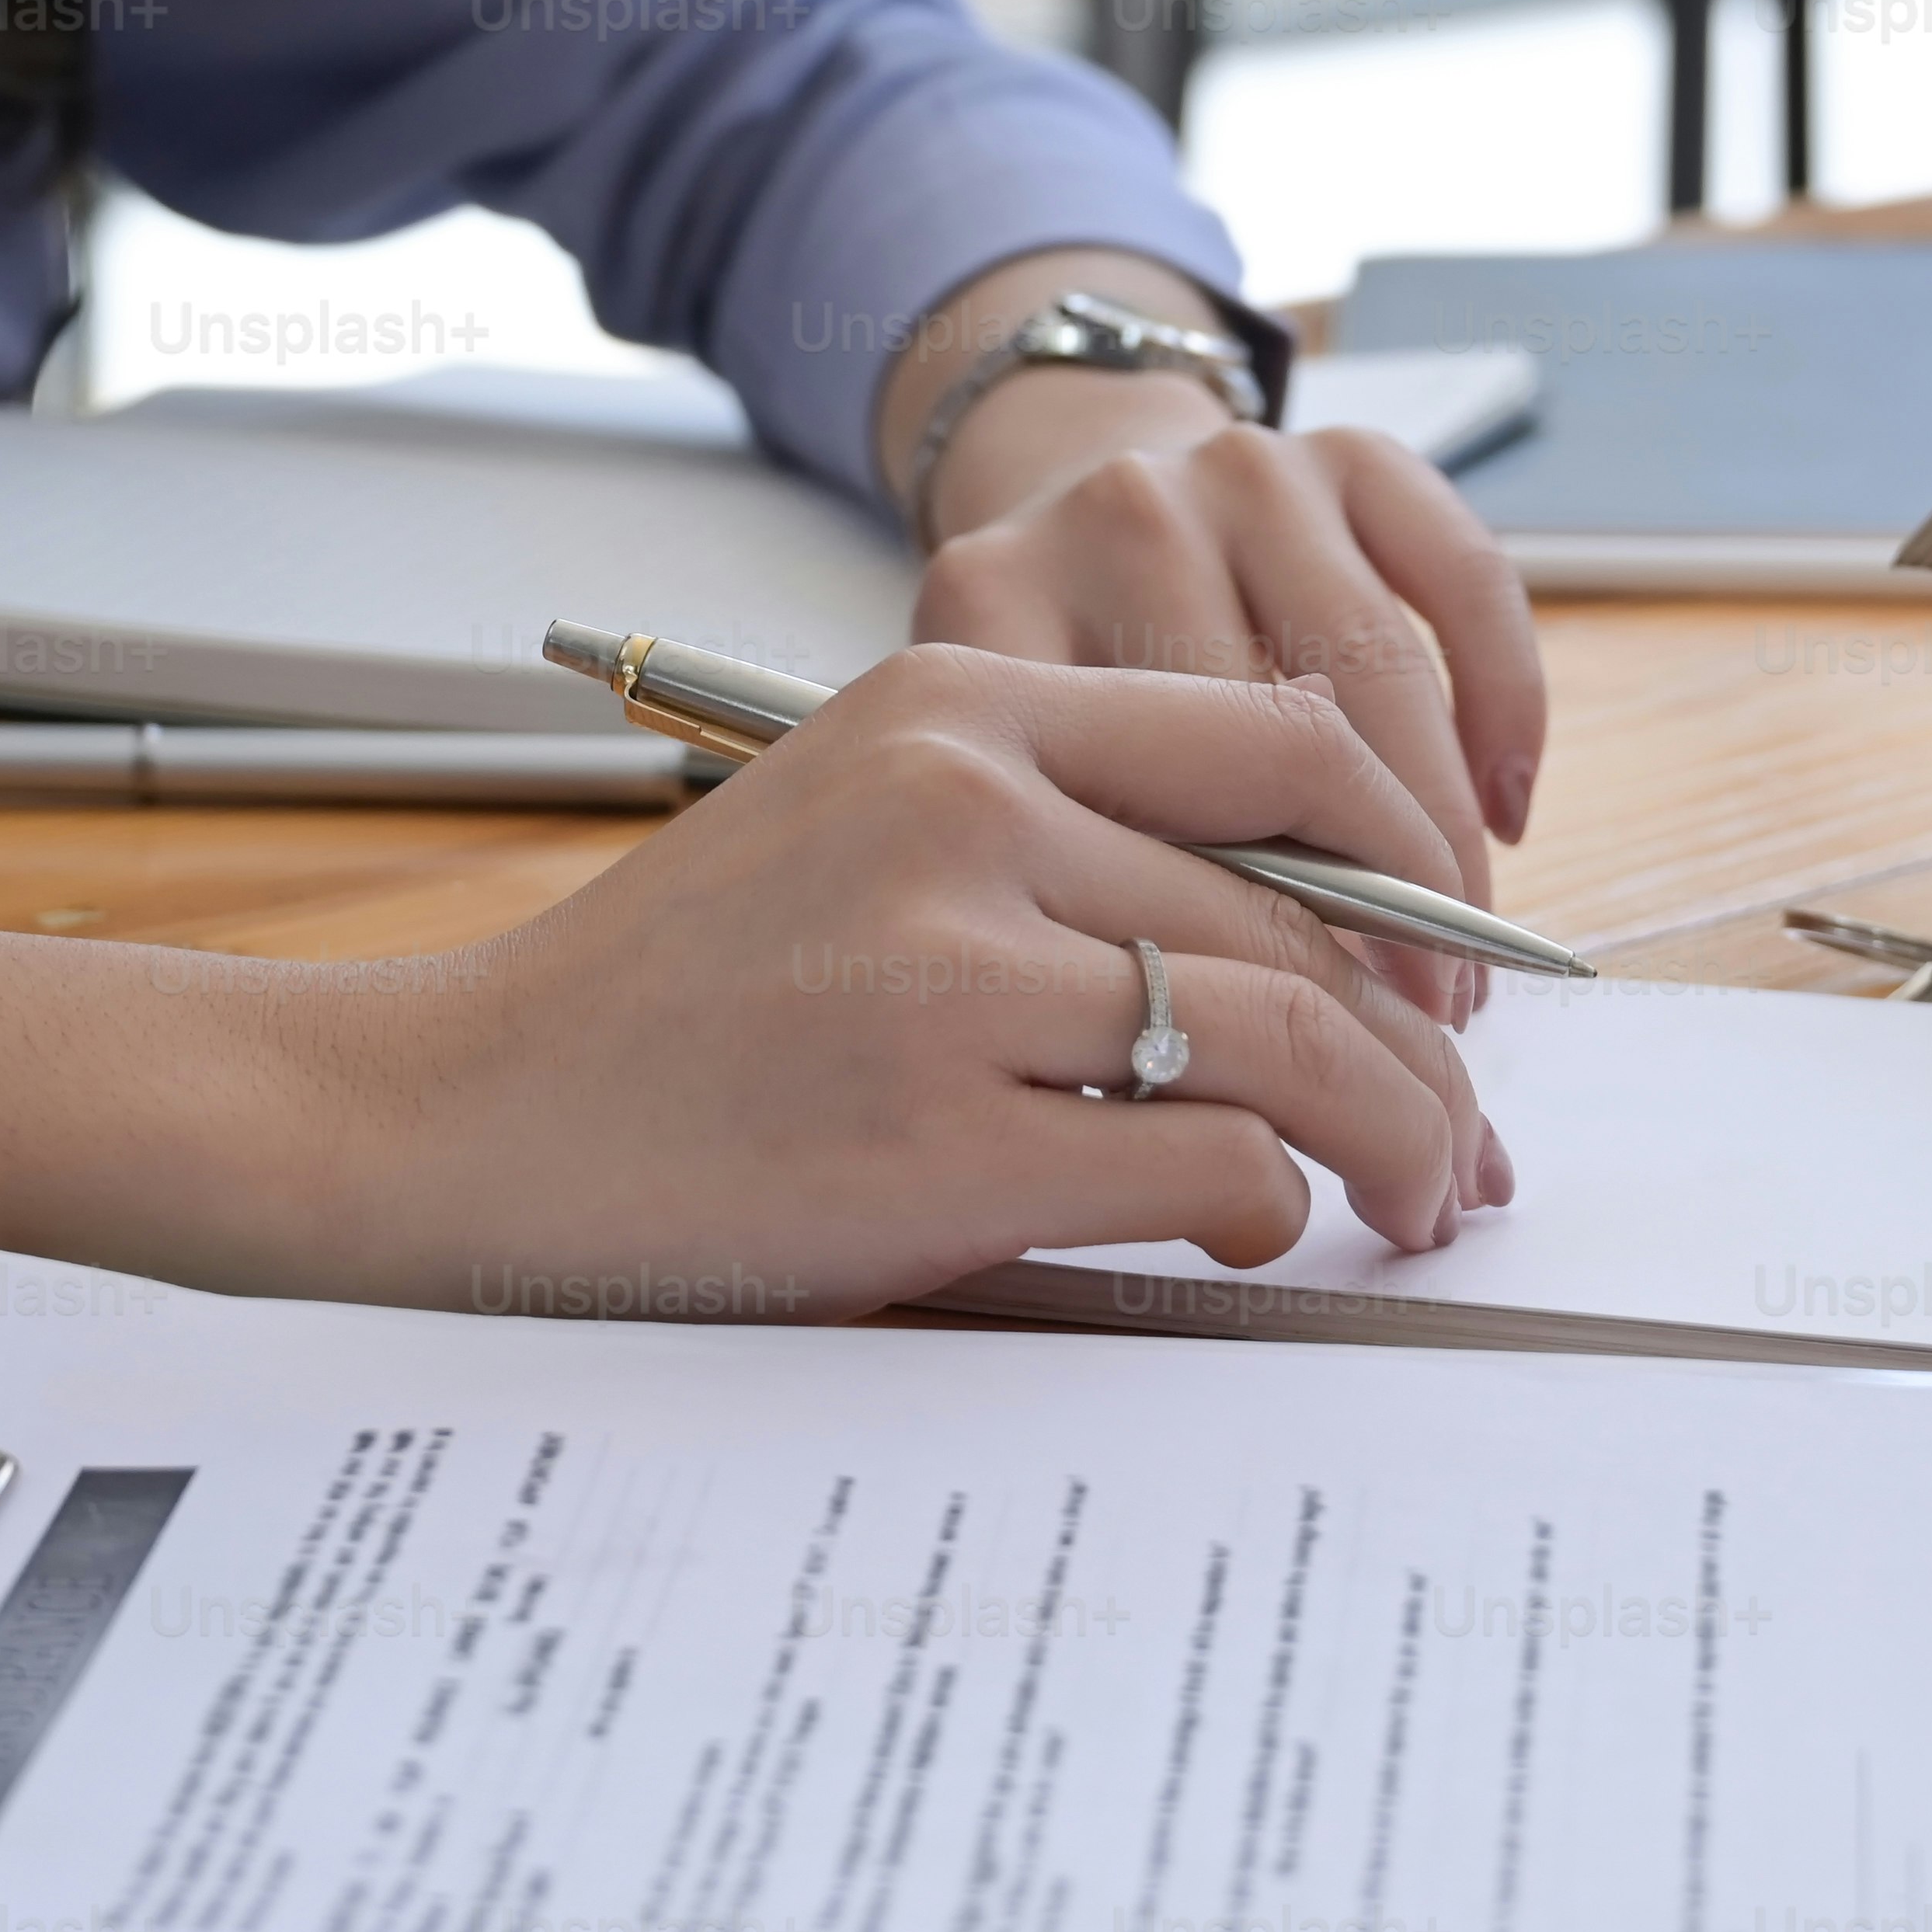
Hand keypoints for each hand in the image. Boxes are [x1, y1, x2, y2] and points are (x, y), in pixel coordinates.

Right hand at [329, 646, 1512, 1320]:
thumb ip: (1066, 829)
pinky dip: (1273, 1208)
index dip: (1413, 857)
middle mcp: (965, 807)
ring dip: (1397, 1133)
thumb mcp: (866, 826)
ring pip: (1296, 1033)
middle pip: (1313, 906)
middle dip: (1431, 1038)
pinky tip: (1259, 1229)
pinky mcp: (940, 1139)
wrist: (463, 1119)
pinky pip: (1213, 1164)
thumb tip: (1329, 928)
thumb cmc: (681, 1001)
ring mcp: (952, 973)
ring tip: (1420, 1192)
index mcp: (958, 702)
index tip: (1456, 962)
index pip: (1289, 736)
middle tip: (1468, 1128)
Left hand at [912, 362, 1546, 1025]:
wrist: (1058, 471)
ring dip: (1444, 839)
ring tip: (1462, 967)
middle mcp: (1117, 516)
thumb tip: (1201, 1081)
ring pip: (1382, 674)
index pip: (1131, 794)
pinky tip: (1508, 811)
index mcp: (997, 603)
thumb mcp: (994, 778)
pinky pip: (1463, 583)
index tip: (1301, 1053)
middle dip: (1357, 912)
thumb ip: (1066, 879)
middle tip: (1409, 1032)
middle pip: (1263, 739)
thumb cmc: (1039, 695)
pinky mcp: (1345, 449)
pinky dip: (1505, 702)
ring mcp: (1236, 470)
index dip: (1232, 942)